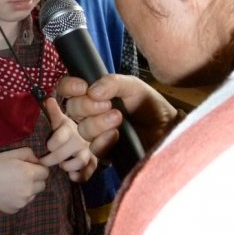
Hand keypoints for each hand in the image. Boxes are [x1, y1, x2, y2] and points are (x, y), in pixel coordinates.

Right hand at [0, 147, 48, 213]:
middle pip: (42, 185)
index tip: (31, 166)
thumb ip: (30, 154)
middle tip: (23, 175)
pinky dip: (19, 198)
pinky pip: (23, 203)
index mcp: (29, 174)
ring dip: (29, 189)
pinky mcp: (14, 210)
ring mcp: (21, 202)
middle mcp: (28, 190)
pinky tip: (8, 192)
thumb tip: (39, 161)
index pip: (46, 172)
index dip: (40, 168)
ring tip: (14, 183)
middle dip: (36, 179)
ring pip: (33, 195)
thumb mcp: (13, 153)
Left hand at [39, 97, 96, 181]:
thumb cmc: (68, 129)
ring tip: (62, 165)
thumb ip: (54, 112)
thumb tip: (48, 99)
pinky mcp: (93, 162)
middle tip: (44, 161)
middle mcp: (80, 139)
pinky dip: (80, 176)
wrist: (88, 134)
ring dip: (68, 165)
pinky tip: (72, 175)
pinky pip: (88, 172)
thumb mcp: (61, 120)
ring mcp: (88, 151)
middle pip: (65, 152)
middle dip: (51, 159)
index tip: (47, 146)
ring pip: (80, 161)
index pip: (61, 136)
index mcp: (70, 129)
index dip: (52, 143)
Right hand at [57, 74, 177, 155]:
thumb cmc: (148, 104)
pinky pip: (93, 149)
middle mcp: (89, 113)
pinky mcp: (104, 151)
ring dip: (98, 123)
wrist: (166, 128)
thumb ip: (111, 83)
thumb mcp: (132, 86)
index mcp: (92, 93)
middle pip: (72, 109)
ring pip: (82, 130)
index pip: (67, 88)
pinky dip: (103, 141)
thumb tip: (92, 91)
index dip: (69, 87)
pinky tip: (116, 135)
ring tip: (118, 118)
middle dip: (88, 107)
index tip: (83, 87)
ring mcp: (95, 133)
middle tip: (109, 105)